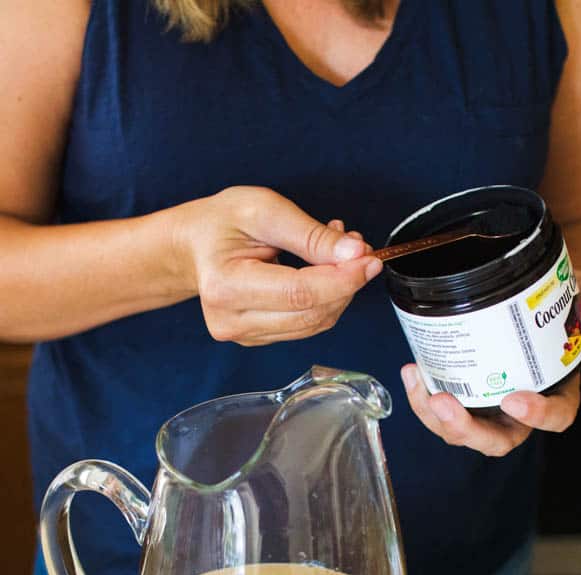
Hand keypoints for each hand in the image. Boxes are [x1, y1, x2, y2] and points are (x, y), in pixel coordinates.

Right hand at [172, 186, 381, 345]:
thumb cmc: (220, 223)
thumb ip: (311, 235)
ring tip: (338, 254)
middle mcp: (232, 321)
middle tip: (358, 249)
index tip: (369, 259)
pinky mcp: (257, 339)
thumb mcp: (264, 210)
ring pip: (314, 324)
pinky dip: (325, 300)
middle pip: (311, 314)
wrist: (191, 247)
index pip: (300, 294)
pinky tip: (322, 272)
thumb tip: (355, 256)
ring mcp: (244, 336)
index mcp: (226, 286)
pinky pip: (306, 325)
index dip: (342, 279)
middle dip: (346, 284)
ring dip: (339, 291)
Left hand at [400, 269, 580, 456]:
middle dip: (466, 428)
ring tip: (417, 380)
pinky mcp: (461, 399)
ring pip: (460, 432)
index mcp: (557, 393)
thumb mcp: (578, 294)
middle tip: (443, 402)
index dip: (537, 416)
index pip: (556, 417)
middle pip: (496, 440)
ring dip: (433, 415)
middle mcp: (520, 411)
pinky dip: (421, 397)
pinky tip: (412, 371)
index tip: (514, 399)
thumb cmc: (555, 306)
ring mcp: (488, 409)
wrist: (524, 299)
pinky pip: (439, 413)